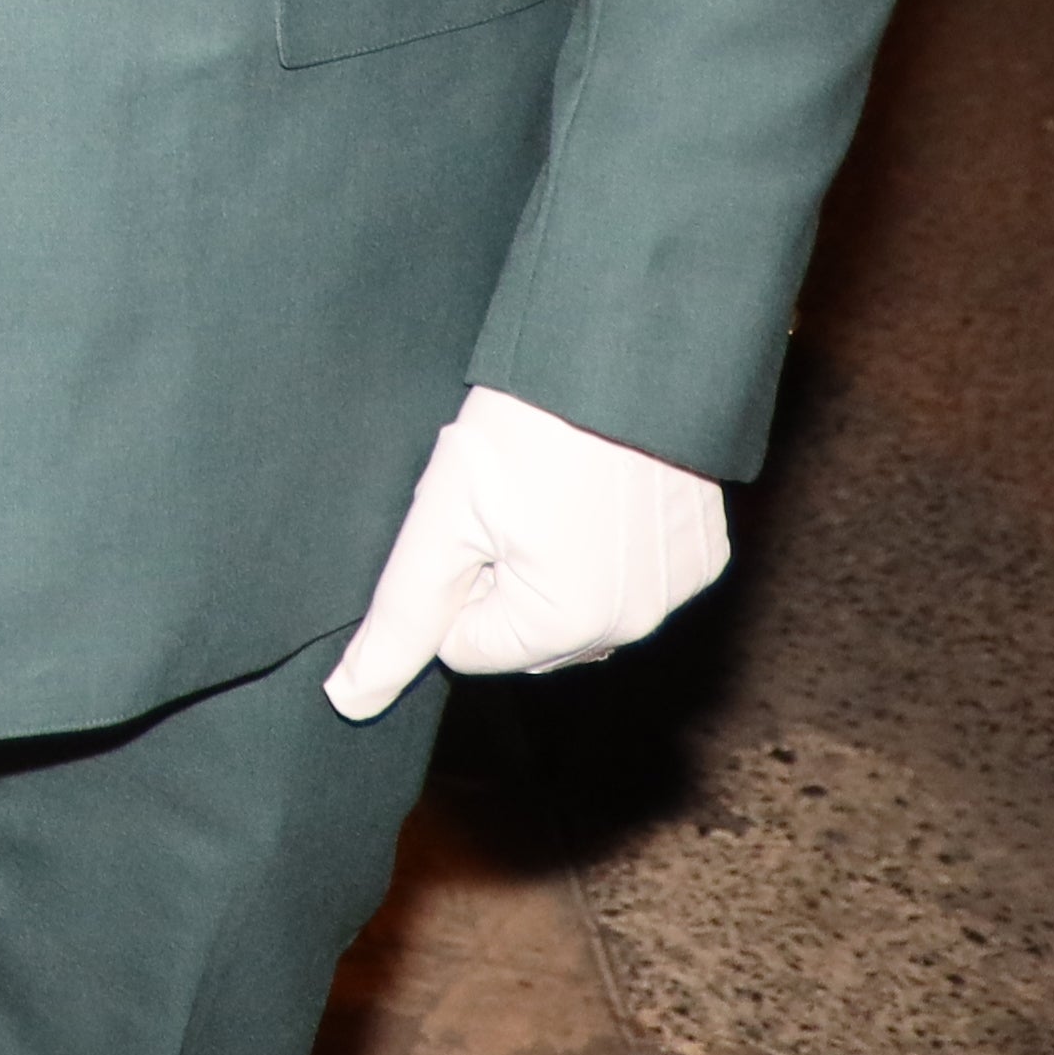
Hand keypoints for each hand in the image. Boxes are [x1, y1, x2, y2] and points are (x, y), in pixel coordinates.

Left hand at [325, 384, 733, 715]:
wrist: (618, 354)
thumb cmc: (526, 427)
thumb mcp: (442, 519)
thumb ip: (400, 618)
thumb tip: (351, 700)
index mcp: (569, 628)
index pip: (466, 645)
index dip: (452, 579)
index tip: (469, 519)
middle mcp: (634, 626)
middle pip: (523, 634)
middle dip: (500, 579)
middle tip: (506, 500)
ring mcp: (676, 592)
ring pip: (576, 607)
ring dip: (550, 565)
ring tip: (549, 489)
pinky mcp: (701, 555)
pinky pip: (630, 576)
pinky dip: (604, 546)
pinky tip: (594, 488)